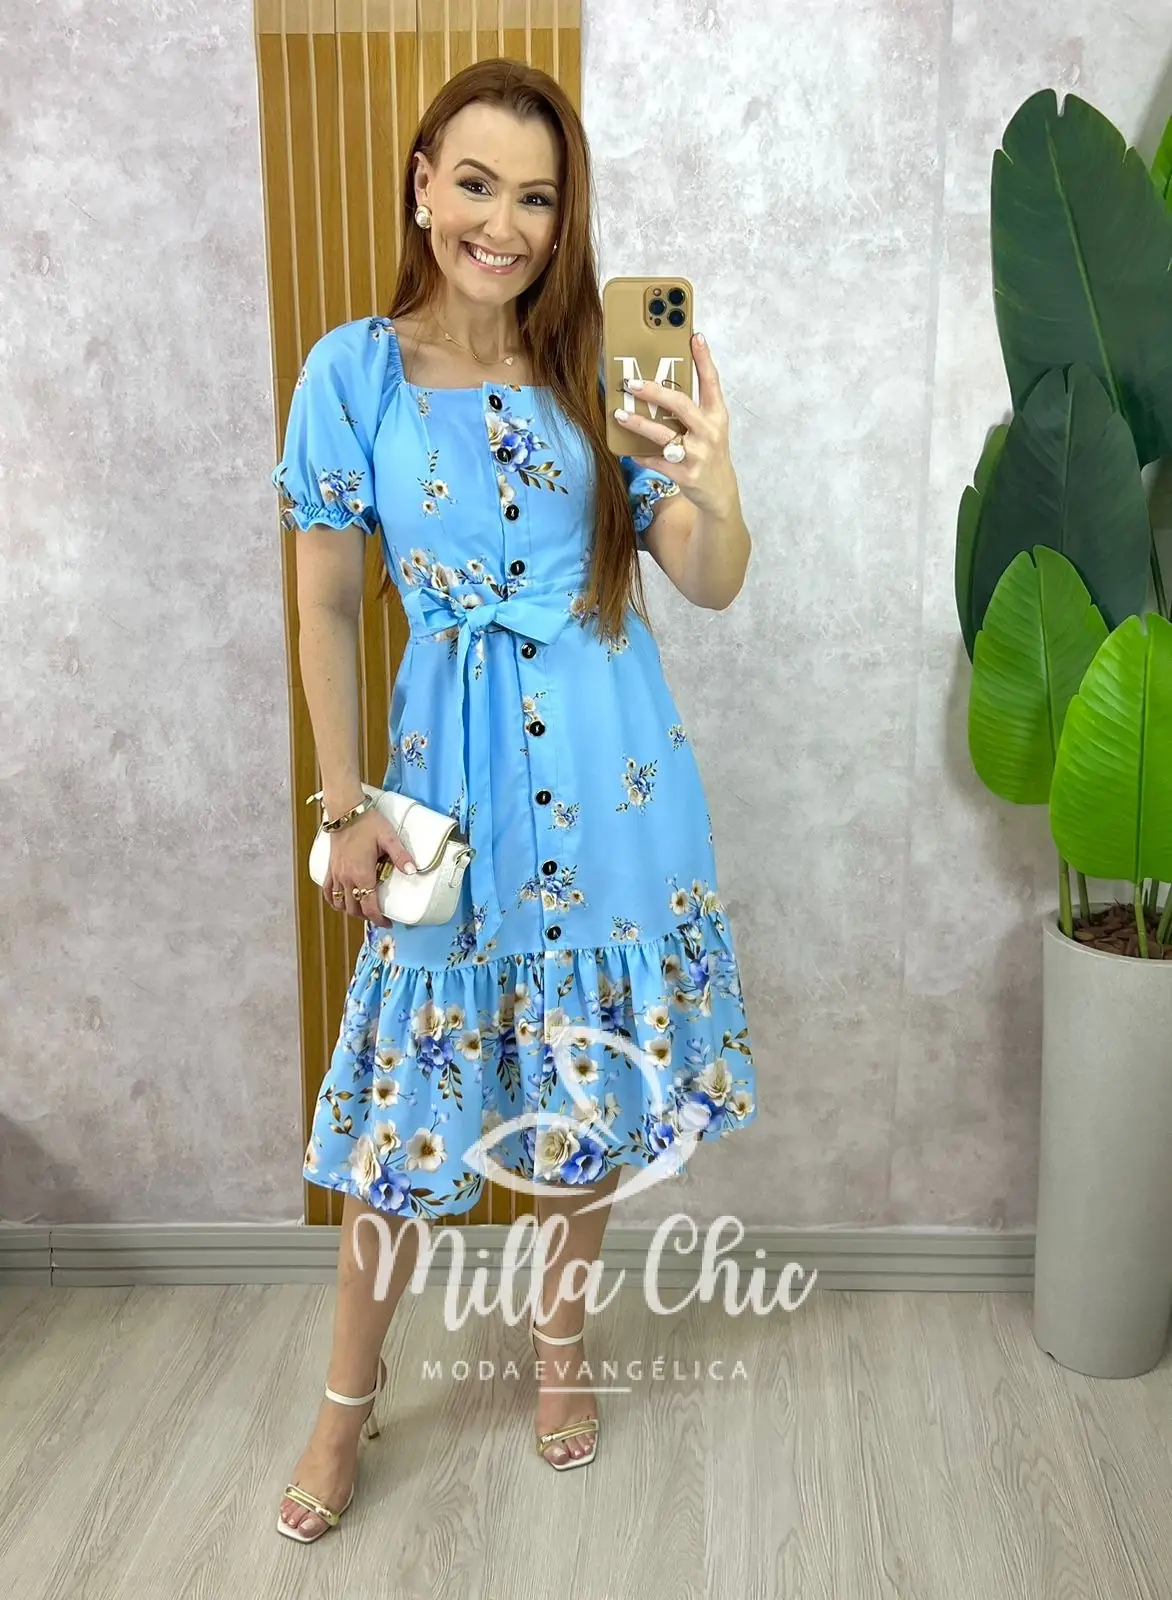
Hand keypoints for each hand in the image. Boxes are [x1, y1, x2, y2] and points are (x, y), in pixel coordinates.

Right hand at [322, 809, 416, 927]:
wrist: (345, 810)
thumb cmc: (367, 823)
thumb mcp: (389, 838)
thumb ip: (401, 855)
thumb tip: (413, 871)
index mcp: (362, 874)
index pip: (369, 906)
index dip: (378, 919)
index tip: (388, 922)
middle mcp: (347, 878)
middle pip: (354, 909)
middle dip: (367, 916)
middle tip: (378, 916)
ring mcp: (336, 874)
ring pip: (341, 903)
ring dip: (351, 910)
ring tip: (363, 909)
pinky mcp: (330, 868)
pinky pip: (328, 891)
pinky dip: (334, 901)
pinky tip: (340, 902)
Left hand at [614, 332, 739, 517]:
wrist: (720, 493)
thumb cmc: (710, 453)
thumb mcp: (710, 427)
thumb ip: (693, 407)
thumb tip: (662, 384)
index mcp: (717, 415)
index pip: (711, 381)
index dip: (704, 358)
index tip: (694, 336)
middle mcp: (709, 432)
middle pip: (680, 404)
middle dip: (653, 391)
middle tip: (631, 383)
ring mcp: (697, 454)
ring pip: (662, 434)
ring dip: (638, 423)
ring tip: (619, 415)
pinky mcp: (684, 474)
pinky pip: (655, 460)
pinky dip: (640, 454)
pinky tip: (629, 449)